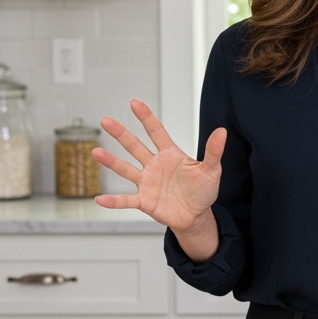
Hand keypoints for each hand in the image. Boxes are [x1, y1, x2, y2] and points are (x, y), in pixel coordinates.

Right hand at [92, 99, 226, 232]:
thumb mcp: (211, 171)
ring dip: (111, 161)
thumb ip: (214, 152)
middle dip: (121, 134)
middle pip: (135, 146)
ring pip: (125, 169)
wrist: (196, 215)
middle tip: (105, 120)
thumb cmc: (203, 190)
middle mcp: (154, 165)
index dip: (146, 117)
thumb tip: (222, 131)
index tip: (134, 102)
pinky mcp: (145, 201)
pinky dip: (114, 201)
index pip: (156, 132)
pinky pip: (127, 200)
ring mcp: (147, 182)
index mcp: (170, 154)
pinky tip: (100, 199)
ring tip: (95, 152)